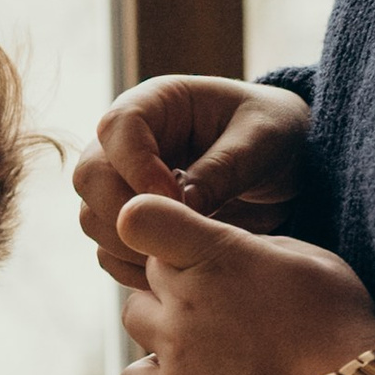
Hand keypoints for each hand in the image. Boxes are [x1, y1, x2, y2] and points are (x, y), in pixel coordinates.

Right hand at [74, 75, 311, 289]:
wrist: (285, 163)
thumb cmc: (275, 133)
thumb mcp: (263, 140)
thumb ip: (222, 169)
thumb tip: (180, 205)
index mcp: (157, 103)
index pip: (117, 127)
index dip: (138, 167)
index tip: (179, 200)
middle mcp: (127, 142)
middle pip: (89, 175)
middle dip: (126, 212)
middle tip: (175, 237)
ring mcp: (123, 183)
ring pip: (92, 216)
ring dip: (128, 244)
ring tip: (181, 257)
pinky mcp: (132, 221)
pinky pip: (109, 249)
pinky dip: (133, 267)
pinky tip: (175, 271)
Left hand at [113, 196, 374, 374]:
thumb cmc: (342, 327)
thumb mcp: (313, 261)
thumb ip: (257, 247)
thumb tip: (227, 249)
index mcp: (217, 253)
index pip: (143, 219)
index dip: (152, 221)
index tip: (175, 233)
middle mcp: (186, 298)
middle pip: (151, 271)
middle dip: (179, 275)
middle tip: (224, 297)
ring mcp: (175, 350)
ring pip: (135, 317)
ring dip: (161, 320)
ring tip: (204, 337)